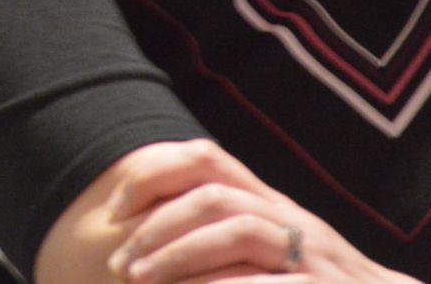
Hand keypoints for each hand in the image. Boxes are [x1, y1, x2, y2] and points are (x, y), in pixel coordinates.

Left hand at [104, 141, 416, 283]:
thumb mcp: (272, 256)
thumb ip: (224, 240)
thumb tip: (146, 238)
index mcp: (273, 204)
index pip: (207, 159)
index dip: (152, 176)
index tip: (114, 211)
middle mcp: (294, 219)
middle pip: (215, 196)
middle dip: (158, 227)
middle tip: (119, 262)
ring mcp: (316, 254)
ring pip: (239, 231)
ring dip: (181, 255)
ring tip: (140, 280)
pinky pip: (268, 282)